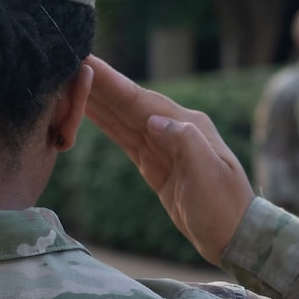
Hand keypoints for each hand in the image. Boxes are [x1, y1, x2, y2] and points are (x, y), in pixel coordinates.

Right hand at [82, 56, 254, 266]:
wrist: (233, 237)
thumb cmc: (223, 207)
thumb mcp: (209, 175)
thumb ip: (184, 143)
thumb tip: (153, 120)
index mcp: (187, 126)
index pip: (141, 100)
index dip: (111, 82)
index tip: (86, 61)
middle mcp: (174, 129)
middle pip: (128, 103)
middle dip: (97, 84)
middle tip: (64, 62)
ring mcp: (163, 145)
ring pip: (122, 117)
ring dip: (96, 100)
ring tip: (67, 81)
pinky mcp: (154, 163)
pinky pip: (124, 137)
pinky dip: (105, 122)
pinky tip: (87, 111)